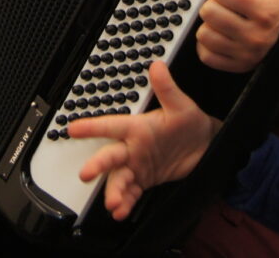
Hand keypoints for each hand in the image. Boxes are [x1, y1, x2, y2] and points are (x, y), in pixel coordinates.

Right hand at [68, 61, 219, 220]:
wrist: (205, 147)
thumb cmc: (191, 122)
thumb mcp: (182, 106)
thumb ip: (168, 89)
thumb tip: (158, 67)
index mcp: (137, 128)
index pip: (111, 125)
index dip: (92, 126)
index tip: (73, 128)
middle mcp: (132, 147)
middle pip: (110, 156)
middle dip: (98, 165)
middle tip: (87, 173)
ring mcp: (136, 165)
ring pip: (118, 178)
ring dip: (113, 191)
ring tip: (114, 203)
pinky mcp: (143, 181)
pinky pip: (130, 193)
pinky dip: (125, 203)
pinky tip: (121, 211)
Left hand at [195, 0, 278, 72]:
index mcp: (267, 12)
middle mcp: (256, 36)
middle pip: (209, 12)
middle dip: (214, 3)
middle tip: (226, 5)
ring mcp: (246, 54)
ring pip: (204, 34)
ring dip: (210, 24)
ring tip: (224, 20)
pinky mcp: (237, 66)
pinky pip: (205, 55)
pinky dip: (209, 45)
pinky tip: (221, 36)